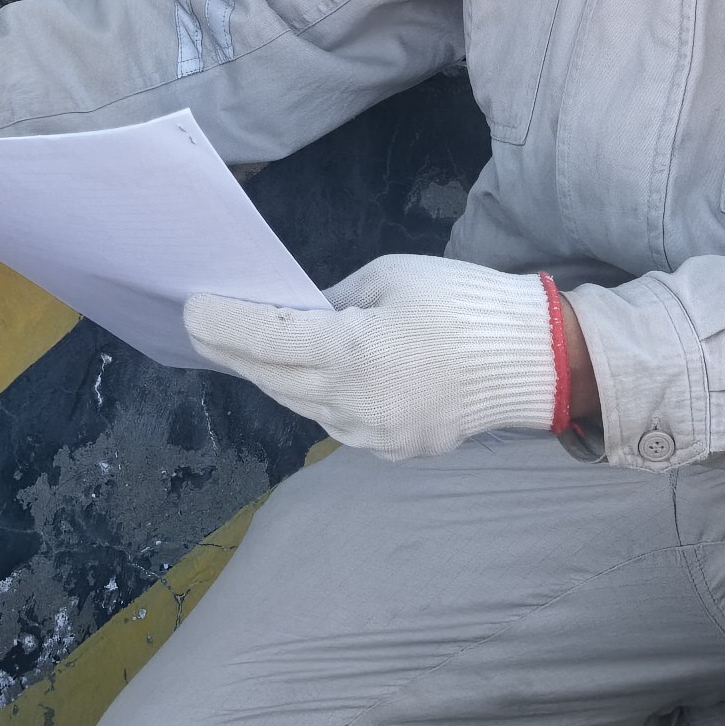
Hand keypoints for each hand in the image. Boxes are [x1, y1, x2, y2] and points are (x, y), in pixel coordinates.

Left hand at [181, 254, 562, 457]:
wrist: (534, 361)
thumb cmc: (463, 303)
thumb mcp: (391, 276)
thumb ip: (334, 300)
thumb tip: (298, 315)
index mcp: (349, 350)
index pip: (262, 339)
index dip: (220, 324)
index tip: (189, 311)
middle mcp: (351, 402)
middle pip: (271, 377)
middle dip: (234, 352)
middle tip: (204, 329)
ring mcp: (370, 434)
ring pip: (300, 404)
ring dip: (273, 377)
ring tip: (249, 351)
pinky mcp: (391, 449)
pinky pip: (336, 422)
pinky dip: (318, 397)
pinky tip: (311, 377)